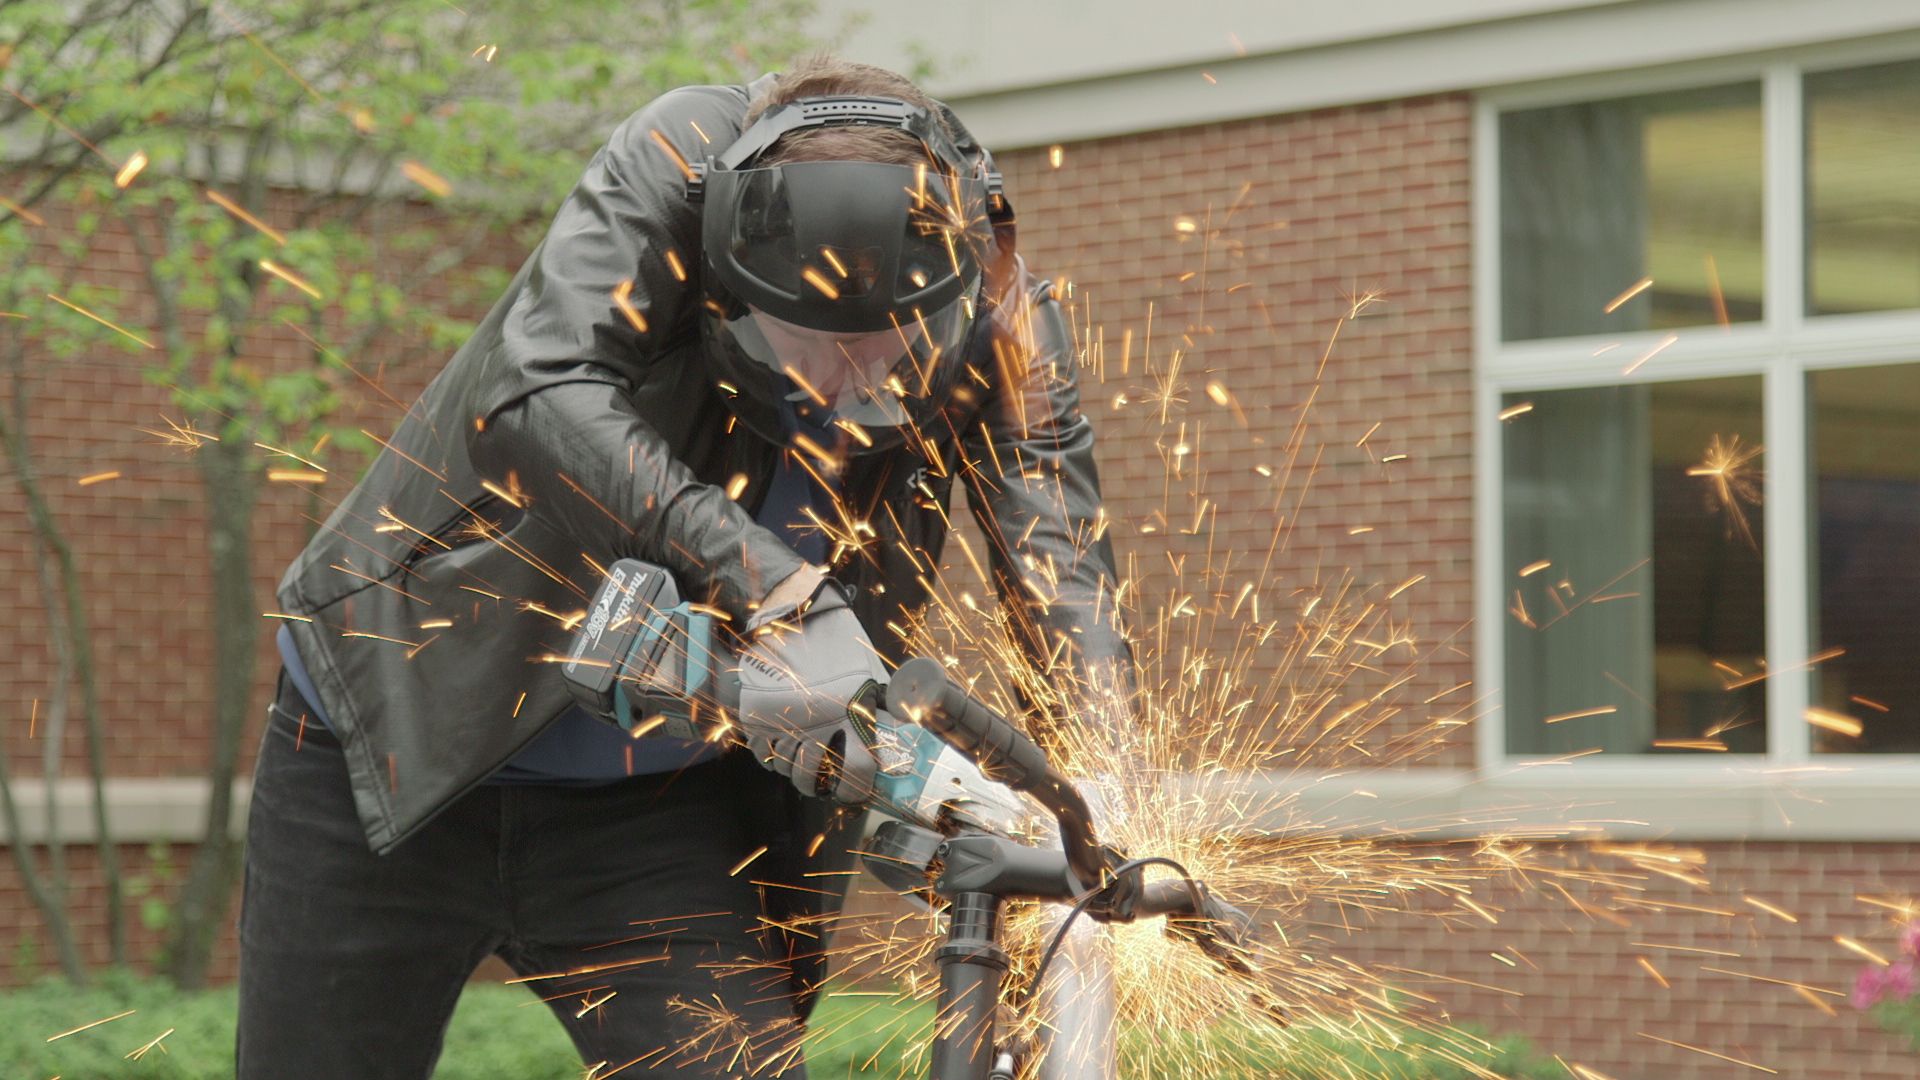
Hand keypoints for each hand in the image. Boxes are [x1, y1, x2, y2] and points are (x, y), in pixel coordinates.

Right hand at [735, 580, 880, 803]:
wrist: (795, 610)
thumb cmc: (838, 641)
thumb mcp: (870, 674)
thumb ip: (881, 709)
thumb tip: (900, 735)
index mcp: (851, 713)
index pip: (854, 774)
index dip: (856, 786)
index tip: (856, 782)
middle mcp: (814, 722)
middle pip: (809, 779)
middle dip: (817, 781)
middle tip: (823, 768)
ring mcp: (781, 720)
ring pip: (783, 768)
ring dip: (793, 765)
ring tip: (802, 749)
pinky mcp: (755, 714)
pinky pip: (760, 752)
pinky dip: (770, 752)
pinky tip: (782, 738)